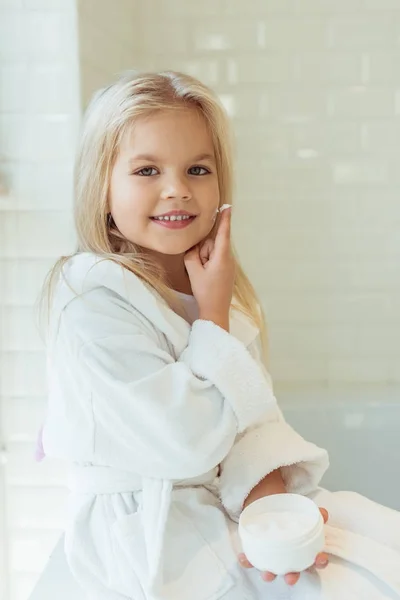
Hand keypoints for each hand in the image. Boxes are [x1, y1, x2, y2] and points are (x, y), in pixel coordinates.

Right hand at [184, 207, 234, 326]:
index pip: (223, 234)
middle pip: (212, 244)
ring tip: (203, 275)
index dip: (225, 220)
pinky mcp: (226, 270)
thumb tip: (193, 247)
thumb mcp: (193, 271)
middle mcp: (228, 259)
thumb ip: (191, 254)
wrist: (215, 311)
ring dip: (204, 260)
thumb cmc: (205, 291)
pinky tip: (206, 278)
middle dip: (203, 252)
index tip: (227, 207)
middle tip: (200, 268)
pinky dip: (207, 265)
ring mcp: (228, 265)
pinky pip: (214, 260)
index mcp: (222, 257)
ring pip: (212, 253)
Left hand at [238, 508, 328, 585]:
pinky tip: (243, 558)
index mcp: (302, 550)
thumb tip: (323, 513)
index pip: (313, 559)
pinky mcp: (257, 550)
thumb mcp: (302, 510)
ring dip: (269, 574)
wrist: (268, 504)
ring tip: (267, 574)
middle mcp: (288, 557)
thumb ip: (314, 512)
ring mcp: (272, 555)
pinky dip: (247, 561)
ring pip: (272, 569)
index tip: (320, 559)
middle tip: (291, 578)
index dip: (319, 562)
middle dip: (292, 576)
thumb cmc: (288, 514)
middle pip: (293, 571)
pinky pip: (252, 559)